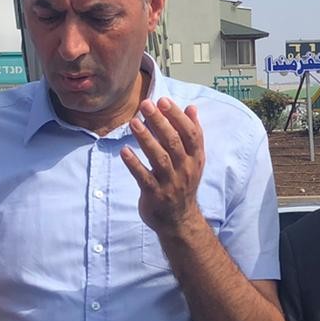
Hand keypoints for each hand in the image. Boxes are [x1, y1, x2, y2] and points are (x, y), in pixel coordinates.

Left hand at [120, 98, 204, 236]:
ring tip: (134, 122)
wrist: (179, 220)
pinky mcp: (155, 195)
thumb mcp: (194, 159)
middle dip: (160, 122)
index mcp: (195, 158)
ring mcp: (170, 183)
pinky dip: (134, 164)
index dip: (177, 116)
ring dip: (146, 139)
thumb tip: (192, 107)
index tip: (163, 101)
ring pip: (159, 158)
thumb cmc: (183, 183)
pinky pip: (143, 177)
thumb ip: (193, 133)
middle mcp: (185, 169)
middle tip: (146, 104)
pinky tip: (124, 151)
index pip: (190, 133)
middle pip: (173, 142)